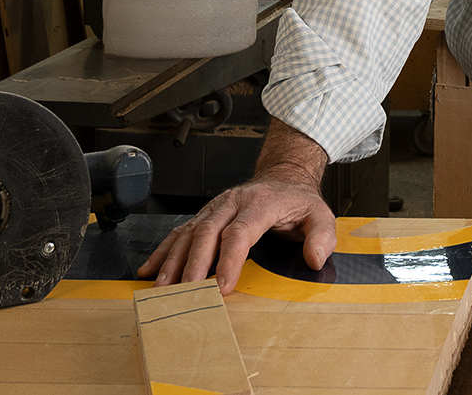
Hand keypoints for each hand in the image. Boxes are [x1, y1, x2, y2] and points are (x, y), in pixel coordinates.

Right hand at [136, 177, 337, 293]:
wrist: (283, 178)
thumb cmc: (298, 201)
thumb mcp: (321, 214)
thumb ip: (322, 236)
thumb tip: (315, 259)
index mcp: (260, 204)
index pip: (240, 233)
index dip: (229, 260)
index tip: (223, 287)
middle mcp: (232, 203)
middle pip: (207, 233)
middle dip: (194, 266)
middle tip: (185, 294)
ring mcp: (215, 208)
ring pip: (189, 233)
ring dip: (173, 262)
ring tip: (162, 288)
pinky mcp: (205, 215)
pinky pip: (180, 232)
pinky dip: (163, 252)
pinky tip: (149, 270)